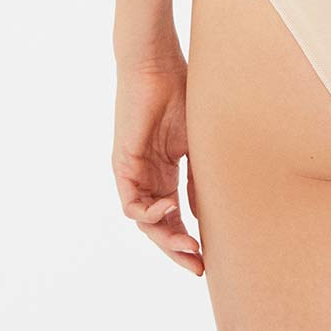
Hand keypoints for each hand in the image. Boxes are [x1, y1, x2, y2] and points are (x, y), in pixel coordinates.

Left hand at [113, 53, 202, 274]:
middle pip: (159, 225)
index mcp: (165, 170)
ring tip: (187, 247)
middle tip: (197, 266)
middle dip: (177, 248)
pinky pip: (130, 203)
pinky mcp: (122, 164)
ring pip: (144, 220)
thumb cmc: (180, 91)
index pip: (174, 215)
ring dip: (165, 238)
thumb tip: (202, 213)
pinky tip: (169, 210)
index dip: (189, 238)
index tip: (208, 258)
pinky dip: (149, 213)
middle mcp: (147, 175)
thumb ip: (198, 177)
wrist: (157, 64)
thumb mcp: (197, 142)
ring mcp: (134, 171)